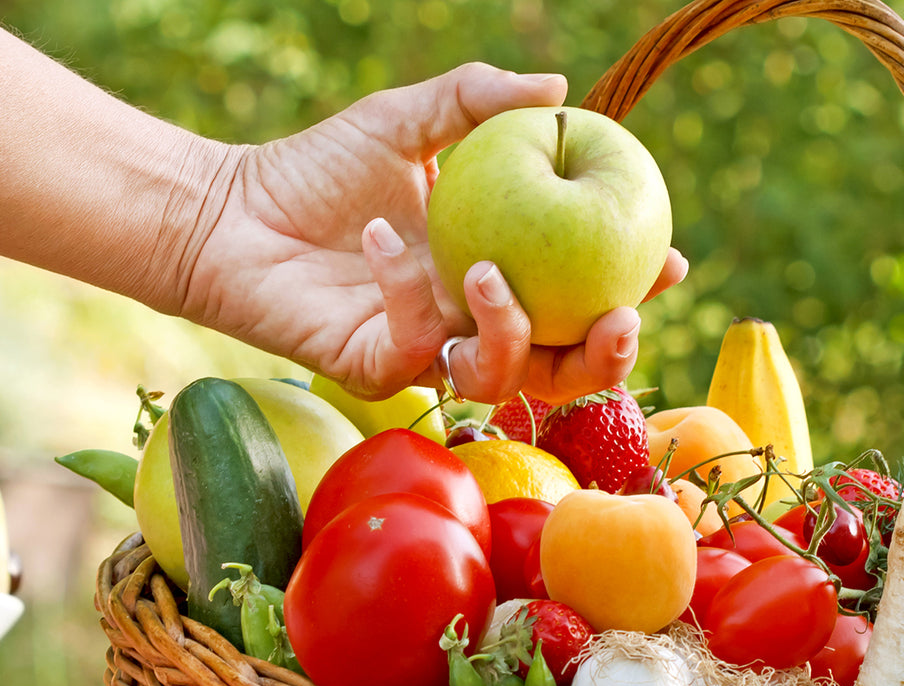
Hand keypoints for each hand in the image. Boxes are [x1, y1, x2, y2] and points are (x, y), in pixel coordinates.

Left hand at [179, 62, 686, 404]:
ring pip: (499, 380)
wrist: (232, 210)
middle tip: (620, 319)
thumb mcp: (409, 117)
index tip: (671, 260)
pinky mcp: (374, 369)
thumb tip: (560, 88)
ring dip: (511, 336)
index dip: (635, 291)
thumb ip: (480, 100)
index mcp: (500, 269)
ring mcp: (425, 350)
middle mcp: (471, 320)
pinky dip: (404, 289)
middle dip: (604, 358)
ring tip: (487, 273)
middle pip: (563, 367)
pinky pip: (412, 346)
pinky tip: (381, 235)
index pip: (583, 294)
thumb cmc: (318, 167)